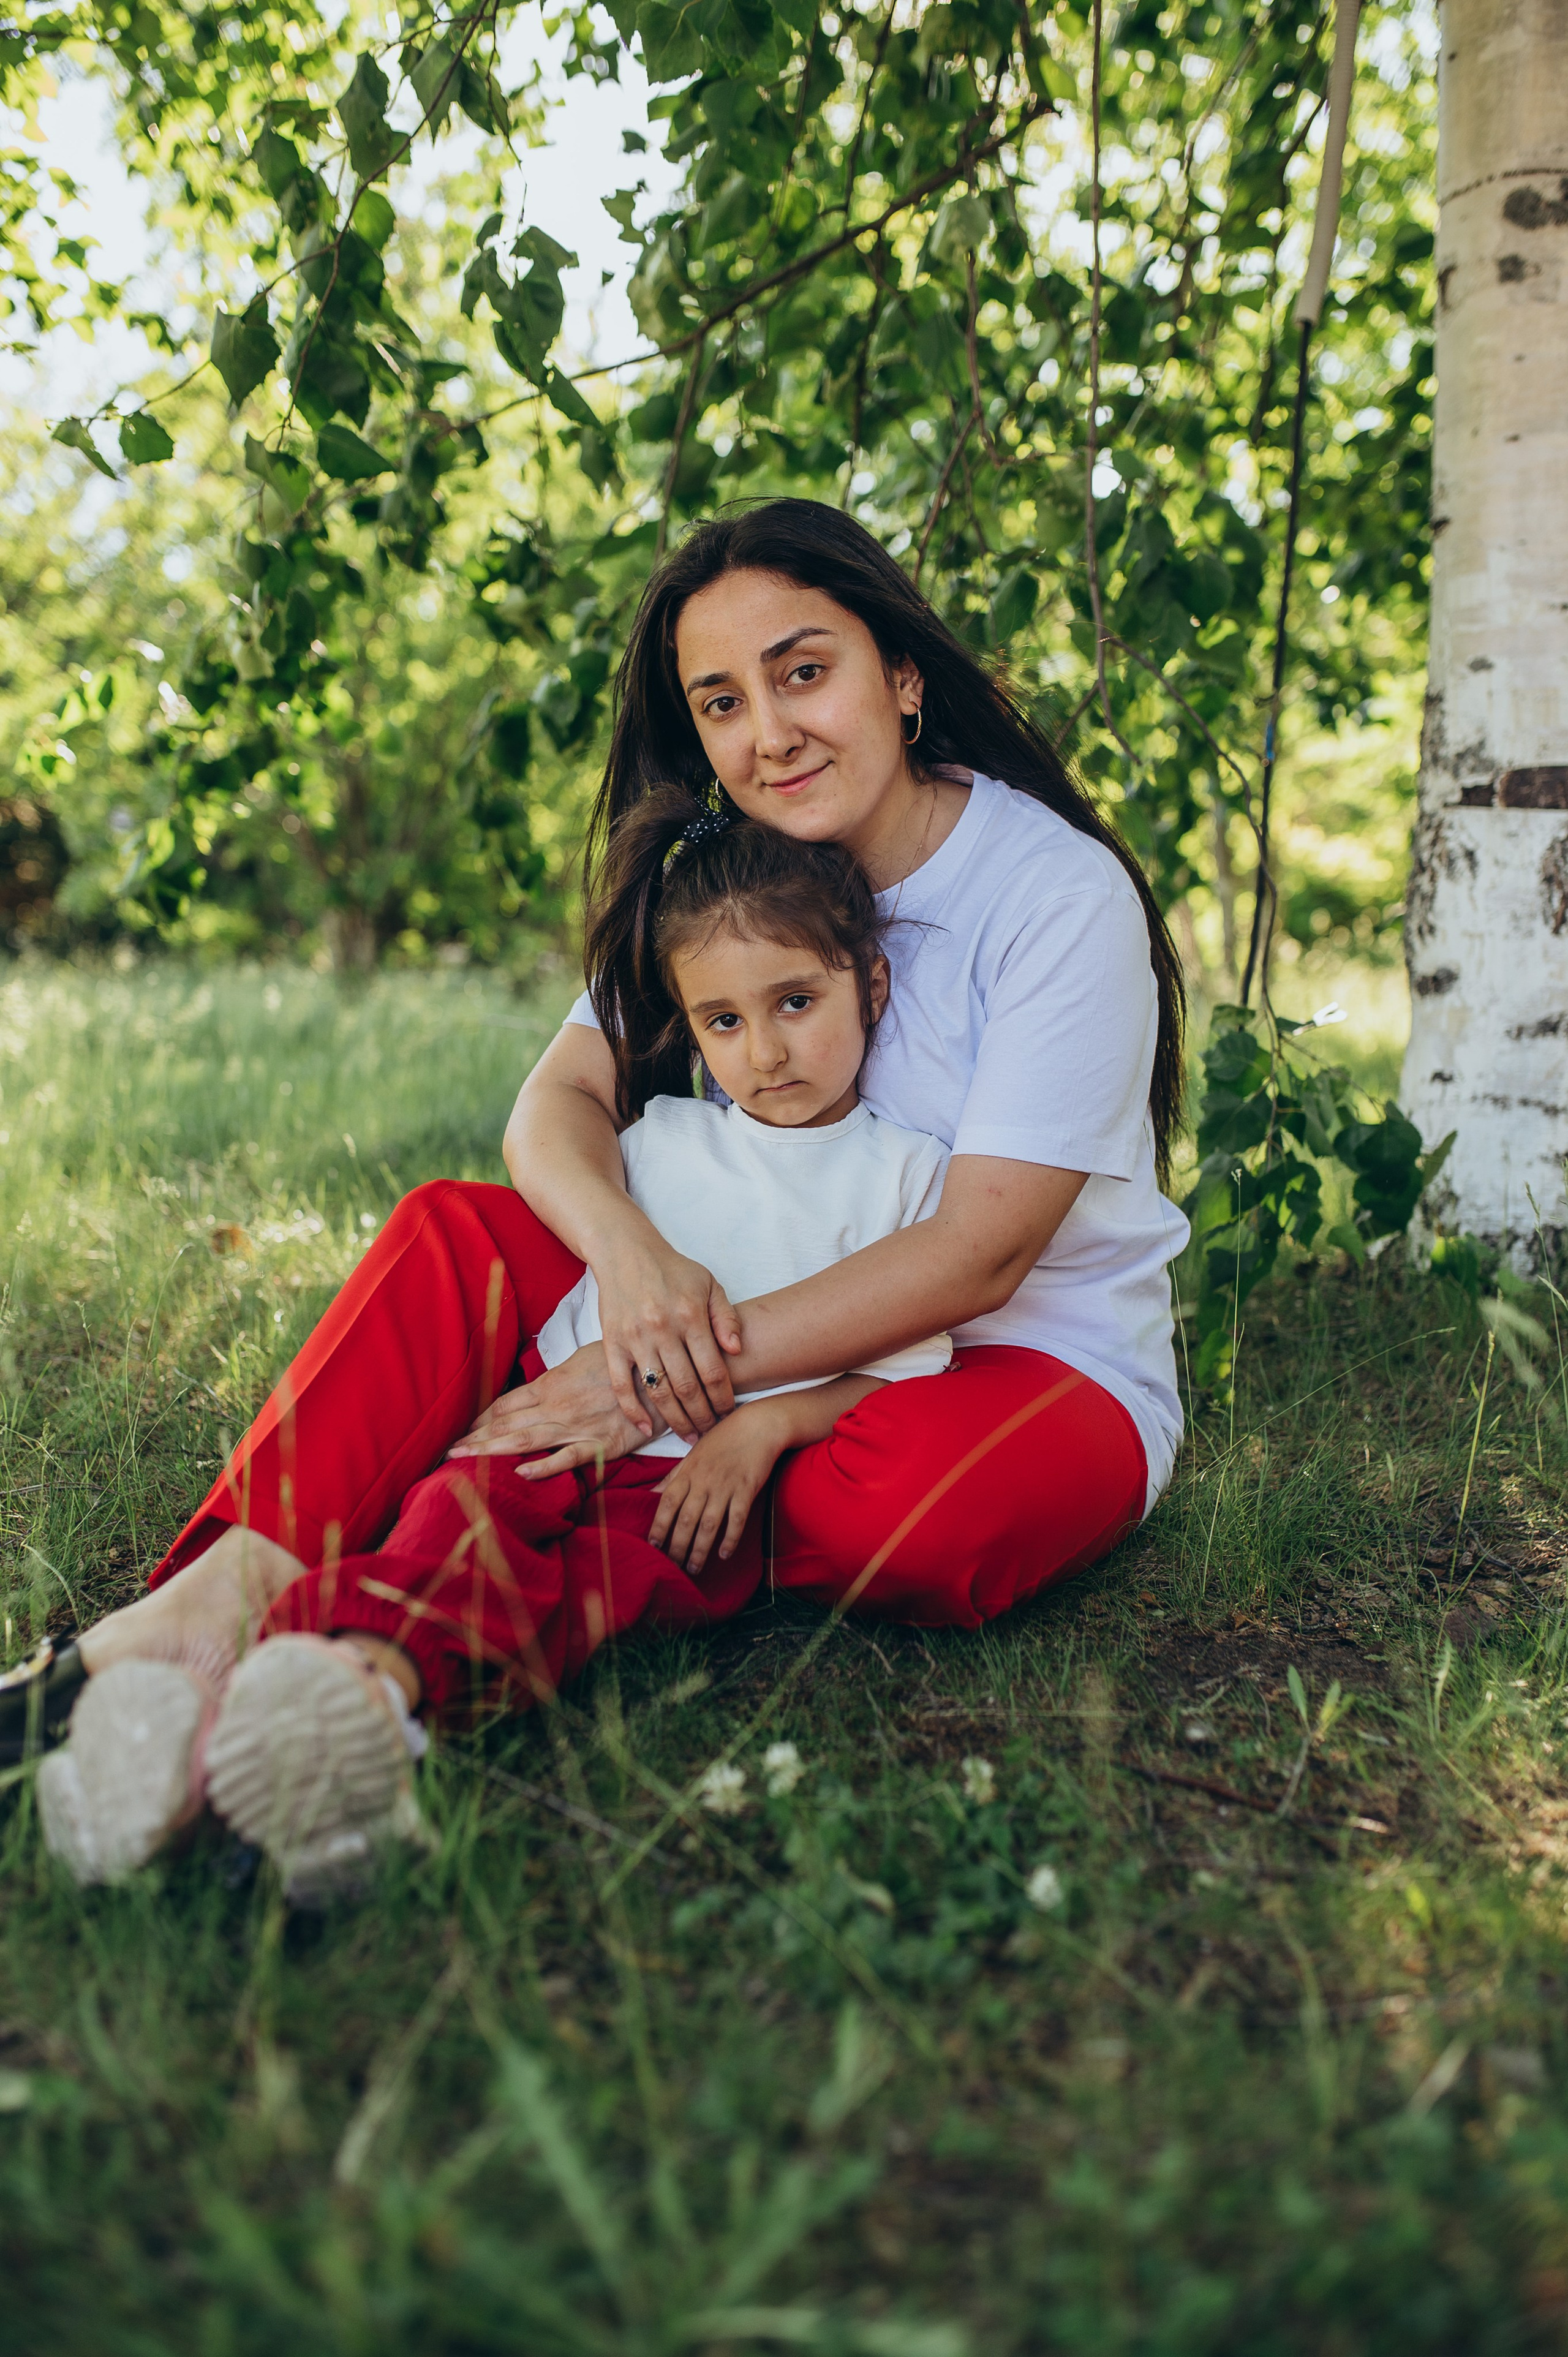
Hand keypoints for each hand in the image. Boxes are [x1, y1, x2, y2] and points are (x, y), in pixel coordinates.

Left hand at [446, 1344, 651, 1477]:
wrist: (663, 1377)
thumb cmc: (624, 1364)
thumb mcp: (585, 1358)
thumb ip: (558, 1376)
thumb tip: (538, 1387)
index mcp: (552, 1384)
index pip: (506, 1403)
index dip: (480, 1418)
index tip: (460, 1429)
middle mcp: (558, 1406)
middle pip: (507, 1424)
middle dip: (475, 1438)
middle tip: (446, 1450)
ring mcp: (577, 1426)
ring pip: (526, 1441)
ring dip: (491, 1451)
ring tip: (463, 1460)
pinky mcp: (601, 1444)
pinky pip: (568, 1457)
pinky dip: (544, 1466)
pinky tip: (520, 1473)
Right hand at [593, 1230, 742, 1442]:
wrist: (626, 1253)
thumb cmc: (673, 1270)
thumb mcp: (709, 1284)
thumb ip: (726, 1317)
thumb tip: (736, 1350)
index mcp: (691, 1316)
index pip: (713, 1370)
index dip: (723, 1398)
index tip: (729, 1413)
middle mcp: (663, 1329)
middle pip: (688, 1387)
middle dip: (703, 1416)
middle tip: (712, 1432)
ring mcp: (635, 1338)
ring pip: (659, 1392)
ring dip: (676, 1420)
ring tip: (689, 1436)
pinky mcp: (612, 1343)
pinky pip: (622, 1385)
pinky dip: (634, 1410)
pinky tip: (647, 1427)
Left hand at [647, 1402, 786, 1576]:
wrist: (757, 1426)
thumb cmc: (723, 1440)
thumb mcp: (693, 1455)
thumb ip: (673, 1476)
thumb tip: (651, 1493)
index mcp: (688, 1471)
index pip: (667, 1503)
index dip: (658, 1525)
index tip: (652, 1545)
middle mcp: (704, 1481)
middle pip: (686, 1519)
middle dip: (677, 1546)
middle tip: (673, 1566)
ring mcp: (725, 1486)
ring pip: (708, 1524)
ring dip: (700, 1549)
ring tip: (694, 1568)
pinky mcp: (746, 1490)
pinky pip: (736, 1519)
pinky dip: (729, 1538)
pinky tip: (723, 1554)